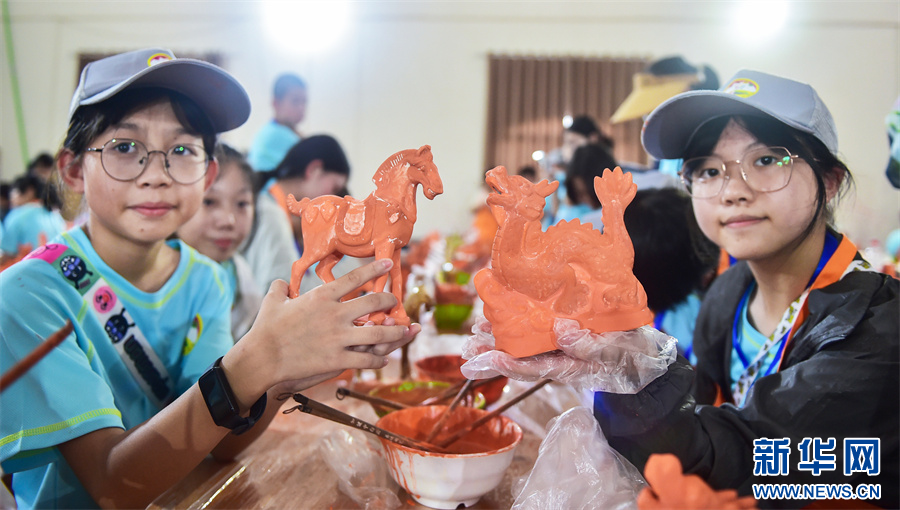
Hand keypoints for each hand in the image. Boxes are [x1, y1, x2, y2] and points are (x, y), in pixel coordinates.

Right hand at [225, 259, 417, 406]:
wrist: (261, 358)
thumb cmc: (265, 329)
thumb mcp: (272, 301)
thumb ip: (281, 288)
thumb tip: (282, 281)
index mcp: (321, 296)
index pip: (354, 278)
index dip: (374, 269)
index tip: (389, 263)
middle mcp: (334, 314)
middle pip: (373, 302)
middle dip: (389, 301)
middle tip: (394, 301)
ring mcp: (338, 337)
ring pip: (378, 333)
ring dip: (395, 332)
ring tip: (405, 330)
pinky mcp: (337, 360)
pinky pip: (365, 359)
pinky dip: (378, 360)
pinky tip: (384, 360)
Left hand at [460, 316, 675, 393]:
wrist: (645, 356)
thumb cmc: (632, 354)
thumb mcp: (616, 350)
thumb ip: (589, 345)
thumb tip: (560, 331)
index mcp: (570, 367)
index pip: (534, 368)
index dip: (509, 365)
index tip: (489, 358)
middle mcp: (559, 361)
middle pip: (520, 361)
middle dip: (493, 355)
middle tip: (469, 346)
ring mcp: (559, 351)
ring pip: (524, 349)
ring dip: (499, 341)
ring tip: (476, 332)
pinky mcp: (562, 339)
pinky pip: (534, 337)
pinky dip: (516, 328)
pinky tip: (501, 317)